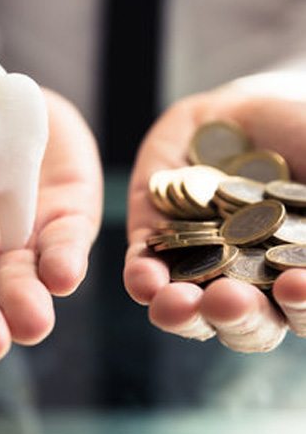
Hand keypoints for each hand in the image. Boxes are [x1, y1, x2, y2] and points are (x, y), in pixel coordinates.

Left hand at [124, 86, 305, 351]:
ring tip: (176, 304)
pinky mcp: (155, 243)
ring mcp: (197, 265)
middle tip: (229, 302)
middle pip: (243, 321)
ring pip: (189, 308)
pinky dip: (142, 278)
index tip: (296, 286)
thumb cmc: (299, 138)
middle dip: (236, 317)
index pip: (300, 309)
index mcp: (292, 272)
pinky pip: (144, 270)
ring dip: (182, 312)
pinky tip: (144, 281)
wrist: (240, 112)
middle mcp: (245, 281)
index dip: (301, 306)